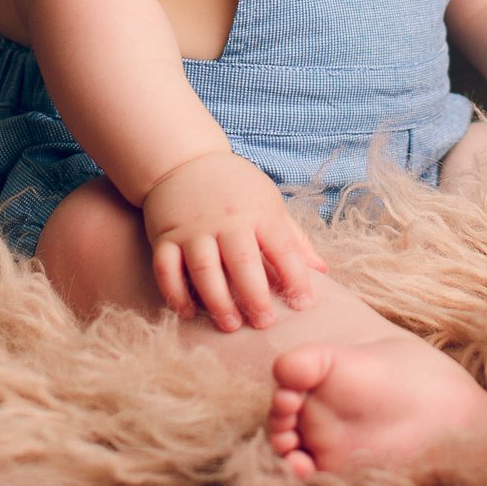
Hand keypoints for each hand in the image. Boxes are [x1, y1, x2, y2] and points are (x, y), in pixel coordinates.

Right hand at [142, 150, 329, 332]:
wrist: (184, 160)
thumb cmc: (235, 187)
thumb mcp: (269, 202)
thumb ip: (293, 238)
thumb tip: (321, 270)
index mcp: (259, 212)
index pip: (283, 248)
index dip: (296, 278)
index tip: (303, 305)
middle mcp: (226, 221)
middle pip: (242, 263)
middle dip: (255, 297)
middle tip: (265, 323)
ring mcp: (193, 229)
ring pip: (204, 270)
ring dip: (218, 301)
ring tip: (231, 325)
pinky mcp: (165, 236)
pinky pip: (166, 269)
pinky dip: (176, 294)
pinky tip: (189, 312)